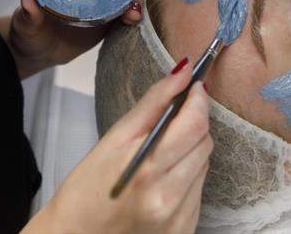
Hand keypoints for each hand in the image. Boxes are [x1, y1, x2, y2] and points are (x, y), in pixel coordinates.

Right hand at [23, 64, 211, 233]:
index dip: (198, 100)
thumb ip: (153, 102)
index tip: (194, 88)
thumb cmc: (85, 190)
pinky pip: (199, 191)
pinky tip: (162, 181)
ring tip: (160, 157)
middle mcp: (167, 196)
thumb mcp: (112, 139)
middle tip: (172, 122)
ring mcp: (178, 217)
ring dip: (190, 152)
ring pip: (204, 165)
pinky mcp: (184, 230)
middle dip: (193, 125)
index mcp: (147, 168)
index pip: (194, 124)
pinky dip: (187, 178)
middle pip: (205, 143)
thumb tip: (184, 72)